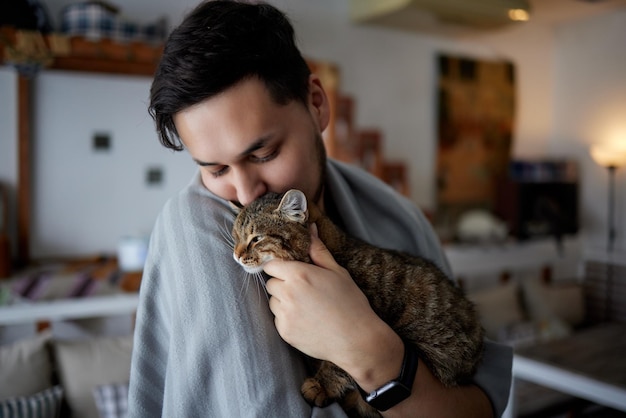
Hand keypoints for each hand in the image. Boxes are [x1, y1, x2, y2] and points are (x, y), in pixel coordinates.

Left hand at [263, 224, 383, 367]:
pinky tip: (307, 319)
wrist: (356, 340)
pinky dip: (288, 318)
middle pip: (271, 283)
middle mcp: (287, 293)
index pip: (270, 264)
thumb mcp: (337, 272)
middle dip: (283, 283)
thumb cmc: (350, 303)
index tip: (289, 270)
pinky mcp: (284, 332)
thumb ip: (318, 250)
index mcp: (299, 274)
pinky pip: (278, 319)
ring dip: (283, 301)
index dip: (279, 266)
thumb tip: (310, 229)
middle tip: (304, 289)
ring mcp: (284, 315)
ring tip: (307, 306)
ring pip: (273, 302)